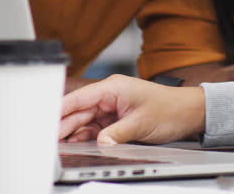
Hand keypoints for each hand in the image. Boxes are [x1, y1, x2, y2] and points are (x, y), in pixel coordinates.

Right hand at [58, 74, 205, 144]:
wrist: (189, 113)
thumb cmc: (170, 109)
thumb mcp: (142, 123)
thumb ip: (117, 134)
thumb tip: (99, 143)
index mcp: (114, 88)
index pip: (80, 98)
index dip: (60, 109)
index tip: (44, 120)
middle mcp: (110, 95)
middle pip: (79, 111)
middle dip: (64, 125)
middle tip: (49, 140)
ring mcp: (112, 107)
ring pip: (85, 120)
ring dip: (74, 132)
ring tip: (59, 145)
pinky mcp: (116, 119)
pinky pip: (96, 127)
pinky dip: (87, 136)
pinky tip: (77, 144)